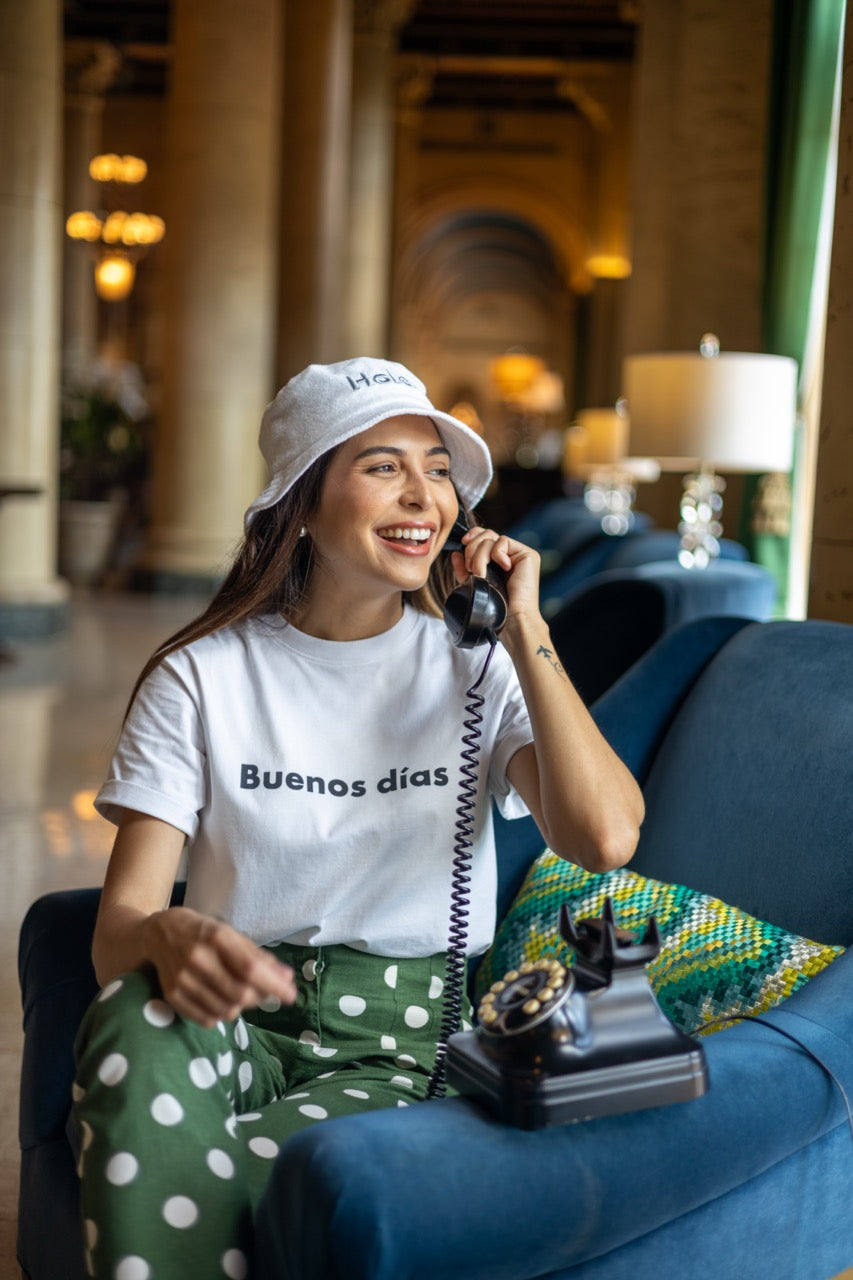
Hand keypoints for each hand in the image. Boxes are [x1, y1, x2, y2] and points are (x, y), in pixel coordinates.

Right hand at [145, 906, 297, 1026]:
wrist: (159, 934)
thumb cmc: (203, 933)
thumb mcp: (231, 935)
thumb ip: (259, 957)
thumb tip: (286, 978)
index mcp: (216, 937)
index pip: (249, 968)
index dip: (273, 984)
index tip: (291, 995)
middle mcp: (197, 958)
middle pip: (239, 993)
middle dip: (261, 998)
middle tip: (268, 994)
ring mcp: (182, 979)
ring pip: (225, 1010)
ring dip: (243, 1007)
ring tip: (243, 994)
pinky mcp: (172, 995)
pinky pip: (206, 1019)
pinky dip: (222, 1015)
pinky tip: (223, 1001)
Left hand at [452, 525, 540, 622]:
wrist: (511, 618)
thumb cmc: (496, 607)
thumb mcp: (474, 584)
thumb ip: (464, 569)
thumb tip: (456, 553)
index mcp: (498, 560)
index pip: (484, 538)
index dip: (472, 537)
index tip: (462, 543)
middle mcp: (509, 555)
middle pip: (486, 535)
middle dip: (472, 549)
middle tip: (470, 567)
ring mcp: (519, 554)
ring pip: (492, 539)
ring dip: (480, 556)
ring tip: (481, 574)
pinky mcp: (528, 555)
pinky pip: (503, 542)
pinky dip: (497, 554)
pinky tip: (504, 568)